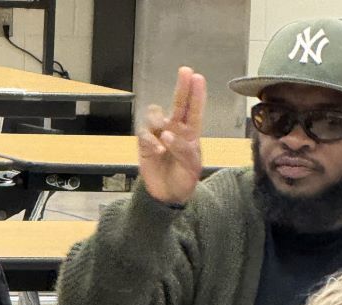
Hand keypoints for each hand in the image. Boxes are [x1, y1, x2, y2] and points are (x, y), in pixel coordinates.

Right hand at [138, 67, 206, 204]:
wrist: (168, 195)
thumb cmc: (184, 178)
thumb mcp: (192, 166)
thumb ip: (183, 149)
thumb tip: (167, 134)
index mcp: (191, 133)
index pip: (194, 110)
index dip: (196, 94)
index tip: (198, 78)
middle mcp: (175, 129)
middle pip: (177, 103)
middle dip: (181, 87)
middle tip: (185, 71)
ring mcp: (158, 135)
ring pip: (155, 114)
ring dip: (159, 121)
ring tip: (165, 137)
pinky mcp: (144, 144)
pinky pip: (144, 134)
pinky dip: (150, 141)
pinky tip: (157, 151)